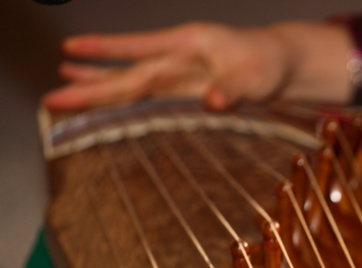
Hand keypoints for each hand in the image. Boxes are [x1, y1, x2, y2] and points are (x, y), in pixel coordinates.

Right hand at [42, 21, 353, 110]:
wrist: (281, 64)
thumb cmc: (269, 65)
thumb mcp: (257, 78)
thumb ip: (234, 89)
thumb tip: (214, 102)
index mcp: (190, 46)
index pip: (142, 52)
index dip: (108, 53)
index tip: (73, 52)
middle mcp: (178, 58)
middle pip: (129, 75)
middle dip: (92, 87)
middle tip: (54, 98)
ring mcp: (179, 74)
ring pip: (132, 82)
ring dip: (98, 86)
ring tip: (63, 87)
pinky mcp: (183, 89)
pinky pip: (147, 94)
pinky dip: (122, 95)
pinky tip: (98, 93)